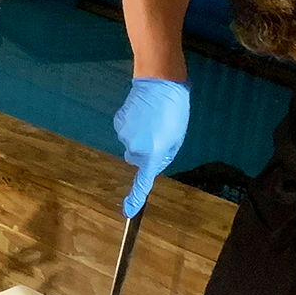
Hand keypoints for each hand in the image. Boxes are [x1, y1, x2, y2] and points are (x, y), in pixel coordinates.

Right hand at [114, 77, 189, 216]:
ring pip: (131, 143)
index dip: (136, 198)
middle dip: (144, 152)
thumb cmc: (175, 110)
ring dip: (141, 136)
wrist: (159, 82)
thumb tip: (153, 160)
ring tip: (153, 118)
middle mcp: (135, 147)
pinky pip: (126, 130)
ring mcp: (124, 134)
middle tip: (158, 135)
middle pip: (136, 158)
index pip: (143, 181)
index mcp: (152, 153)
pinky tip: (142, 112)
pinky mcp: (118, 122)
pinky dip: (133, 125)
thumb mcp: (177, 136)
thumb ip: (164, 153)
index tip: (128, 212)